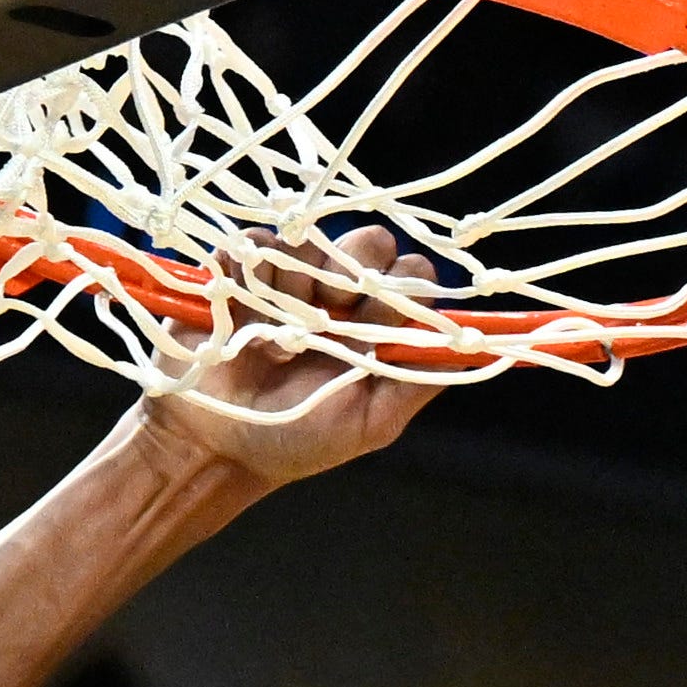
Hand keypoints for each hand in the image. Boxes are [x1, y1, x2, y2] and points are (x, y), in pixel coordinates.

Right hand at [140, 227, 436, 484]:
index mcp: (375, 325)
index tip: (377, 321)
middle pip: (370, 242)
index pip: (412, 273)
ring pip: (312, 240)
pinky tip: (242, 309)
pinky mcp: (239, 271)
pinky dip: (249, 270)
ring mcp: (288, 279)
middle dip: (352, 274)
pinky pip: (254, 243)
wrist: (214, 446)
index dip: (402, 288)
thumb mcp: (370, 422)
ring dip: (295, 282)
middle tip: (326, 319)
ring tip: (274, 331)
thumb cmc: (295, 440)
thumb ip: (418, 383)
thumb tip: (472, 348)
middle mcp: (338, 295)